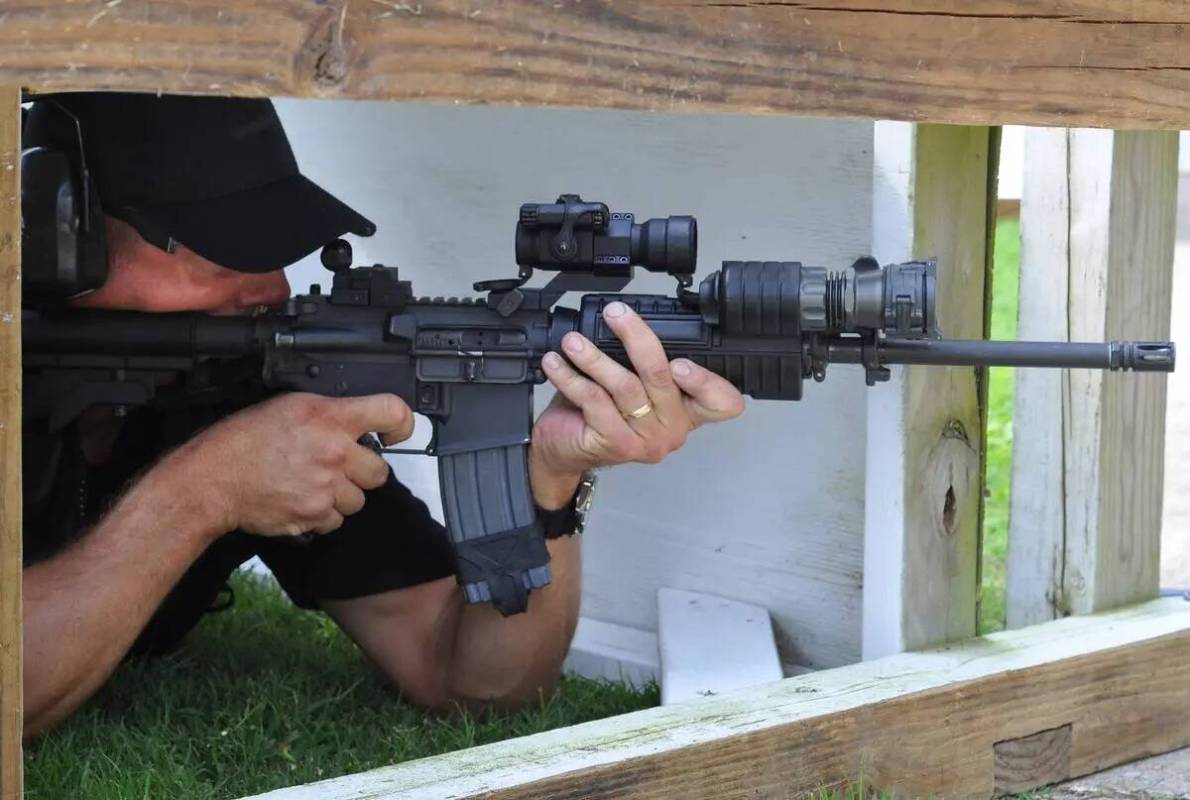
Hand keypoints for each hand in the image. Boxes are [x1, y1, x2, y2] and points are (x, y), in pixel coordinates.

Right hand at [170, 393, 412, 537]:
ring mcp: (327, 486)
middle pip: (380, 471)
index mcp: (330, 417)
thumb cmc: (243, 440)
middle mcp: (334, 451)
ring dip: (341, 496)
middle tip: (337, 467)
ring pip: (359, 500)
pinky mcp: (315, 515)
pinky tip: (301, 500)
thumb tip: (357, 422)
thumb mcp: (290, 406)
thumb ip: (330, 413)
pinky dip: (323, 515)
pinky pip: (336, 520)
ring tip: (312, 484)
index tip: (397, 432)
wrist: (213, 479)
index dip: (403, 423)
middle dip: (362, 471)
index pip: (391, 411)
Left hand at [529, 301, 744, 506]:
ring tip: (574, 341)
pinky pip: (594, 401)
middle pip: (663, 377)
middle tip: (615, 314)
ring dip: (595, 358)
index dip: (708, 382)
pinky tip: (557, 363)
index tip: (681, 362)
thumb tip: (628, 317)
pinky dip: (571, 377)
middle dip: (637, 337)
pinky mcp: (616, 443)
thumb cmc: (597, 412)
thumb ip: (642, 363)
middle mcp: (673, 428)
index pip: (722, 403)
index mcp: (687, 410)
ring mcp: (646, 440)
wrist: (564, 449)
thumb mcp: (631, 384)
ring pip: (625, 387)